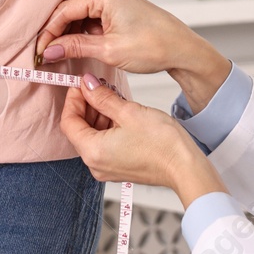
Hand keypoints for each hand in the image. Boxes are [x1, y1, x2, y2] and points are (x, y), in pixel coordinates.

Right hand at [34, 0, 212, 71]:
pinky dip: (82, 31)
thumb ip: (76, 47)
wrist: (182, 49)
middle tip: (46, 52)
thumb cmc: (153, 47)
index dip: (49, 32)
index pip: (65, 10)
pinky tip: (77, 46)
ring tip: (60, 52)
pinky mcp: (119, 8)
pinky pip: (92, 16)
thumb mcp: (109, 50)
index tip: (40, 52)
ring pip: (80, 12)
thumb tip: (50, 51)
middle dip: (56, 30)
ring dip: (69, 31)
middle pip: (70, 7)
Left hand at [62, 75, 226, 204]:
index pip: (68, 122)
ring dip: (98, 115)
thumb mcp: (129, 112)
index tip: (81, 84)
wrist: (185, 167)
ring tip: (113, 98)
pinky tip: (120, 113)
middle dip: (87, 106)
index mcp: (93, 151)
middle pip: (79, 130)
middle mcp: (95, 164)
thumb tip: (87, 85)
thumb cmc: (162, 144)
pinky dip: (107, 127)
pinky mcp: (118, 168)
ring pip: (92, 136)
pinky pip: (104, 145)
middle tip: (99, 87)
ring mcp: (107, 168)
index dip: (73, 100)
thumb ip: (102, 98)